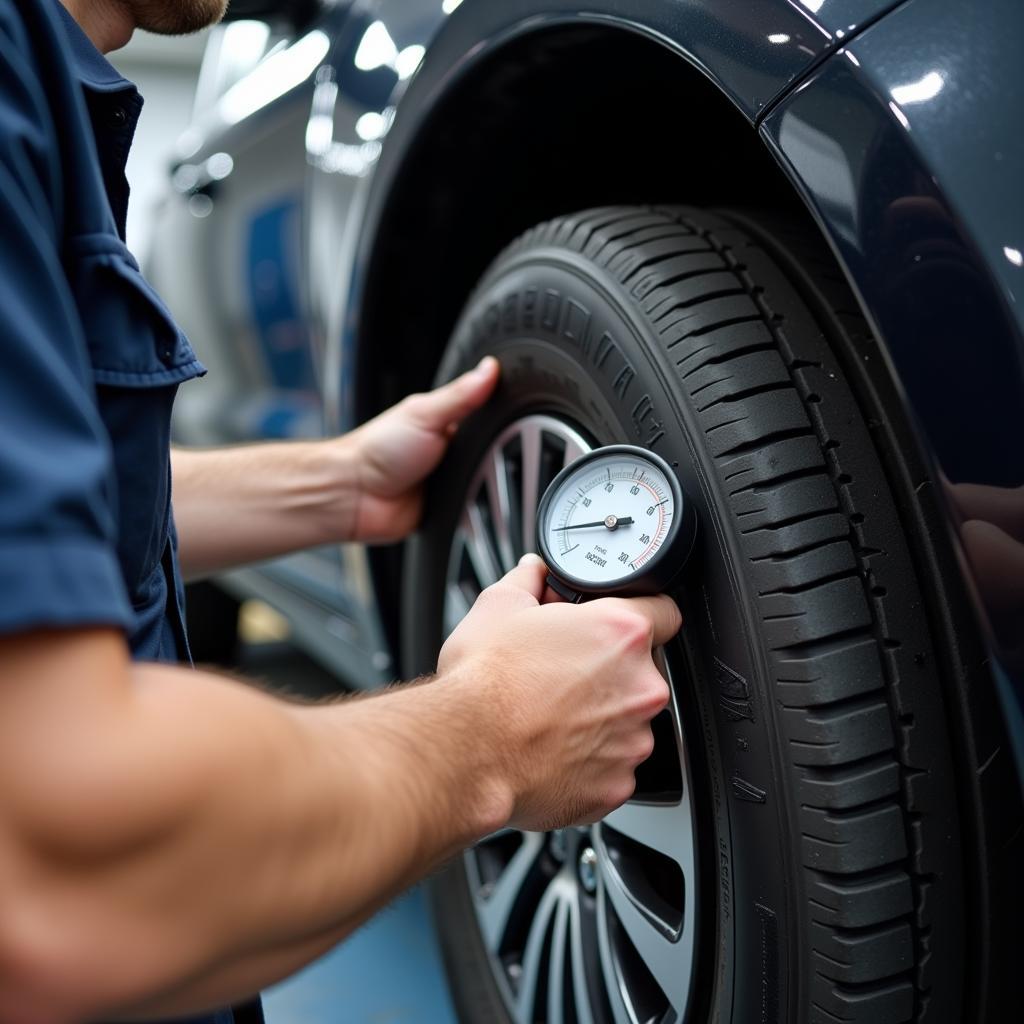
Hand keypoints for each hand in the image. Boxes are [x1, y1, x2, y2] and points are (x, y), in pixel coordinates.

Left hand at [347, 357, 499, 542]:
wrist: (355, 496)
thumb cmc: (377, 451)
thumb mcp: (424, 414)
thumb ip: (460, 395)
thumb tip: (489, 368)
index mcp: (446, 423)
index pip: (488, 418)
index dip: (504, 419)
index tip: (523, 418)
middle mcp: (450, 452)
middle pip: (493, 455)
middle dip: (494, 458)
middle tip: (487, 457)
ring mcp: (449, 482)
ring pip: (487, 485)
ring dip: (484, 486)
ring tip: (473, 480)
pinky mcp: (448, 510)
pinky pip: (474, 512)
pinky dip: (475, 510)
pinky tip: (469, 503)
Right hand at [438, 554, 680, 830]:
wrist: (465, 751)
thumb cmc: (483, 684)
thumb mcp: (498, 606)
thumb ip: (529, 580)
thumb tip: (534, 571)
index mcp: (621, 634)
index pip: (665, 611)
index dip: (642, 614)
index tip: (620, 626)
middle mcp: (639, 687)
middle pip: (644, 670)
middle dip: (611, 670)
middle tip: (566, 672)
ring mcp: (633, 740)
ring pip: (629, 720)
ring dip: (602, 716)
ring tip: (554, 713)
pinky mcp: (618, 784)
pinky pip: (613, 765)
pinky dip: (590, 759)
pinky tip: (554, 747)